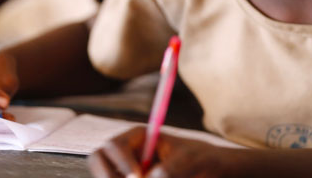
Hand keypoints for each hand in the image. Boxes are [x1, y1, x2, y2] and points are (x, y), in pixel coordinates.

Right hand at [88, 127, 231, 177]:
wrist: (214, 171)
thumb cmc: (203, 160)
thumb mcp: (191, 161)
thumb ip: (171, 170)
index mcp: (137, 138)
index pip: (114, 145)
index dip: (122, 163)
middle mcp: (126, 154)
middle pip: (97, 160)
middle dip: (106, 175)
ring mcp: (125, 172)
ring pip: (106, 177)